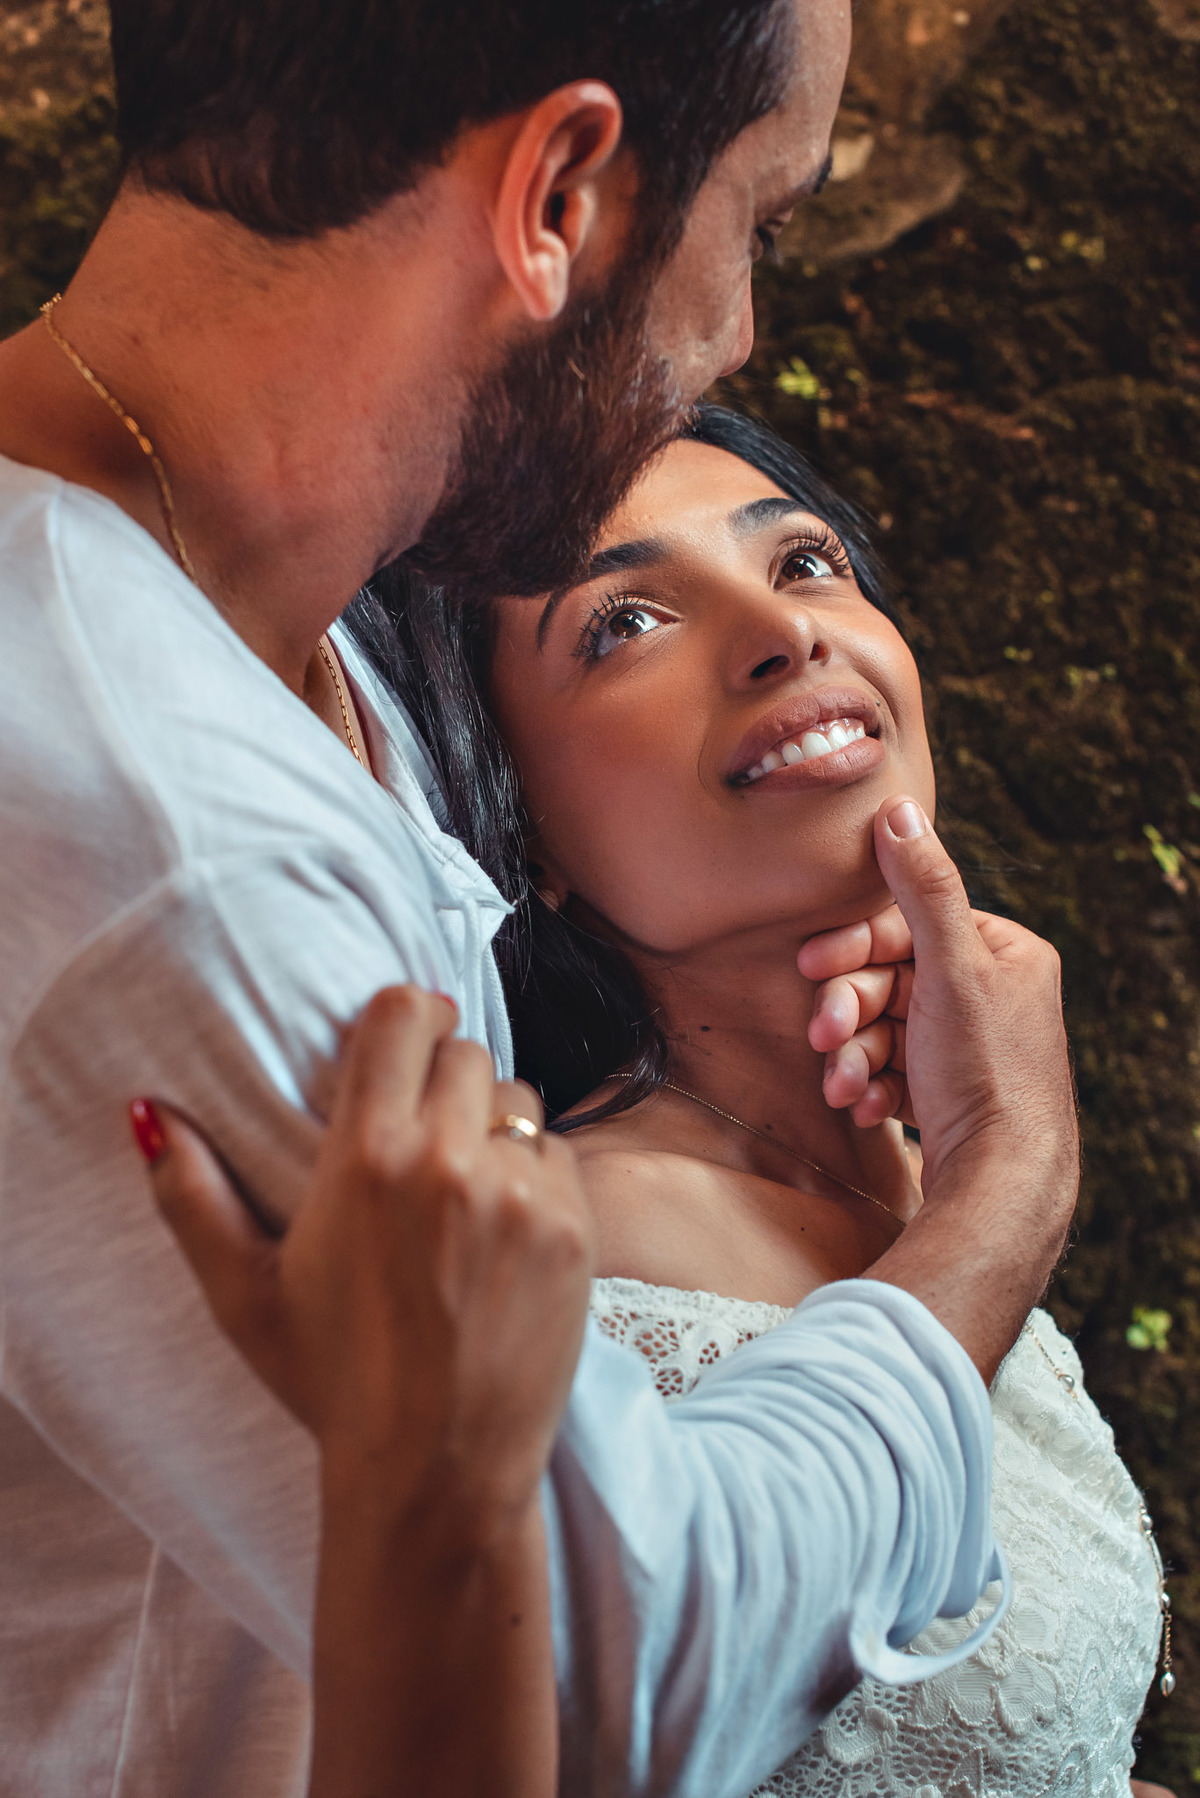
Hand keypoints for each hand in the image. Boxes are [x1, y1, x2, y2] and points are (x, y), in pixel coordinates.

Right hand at [136, 985, 594, 1528]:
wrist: (440, 1472)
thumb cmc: (334, 1381)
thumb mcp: (243, 1295)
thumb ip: (191, 1194)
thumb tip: (148, 1112)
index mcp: (366, 1158)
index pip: (403, 1016)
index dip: (406, 1017)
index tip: (405, 1037)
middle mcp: (449, 1161)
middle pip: (463, 1051)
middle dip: (442, 1079)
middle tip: (423, 1135)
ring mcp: (521, 1193)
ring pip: (517, 1099)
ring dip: (493, 1126)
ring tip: (463, 1191)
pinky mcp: (574, 1227)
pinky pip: (561, 1155)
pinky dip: (537, 1176)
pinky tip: (504, 1231)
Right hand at [813, 798, 1077, 1221]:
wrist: (1001, 1185)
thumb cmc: (985, 1074)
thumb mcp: (951, 967)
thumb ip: (923, 887)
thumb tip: (897, 809)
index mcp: (1006, 954)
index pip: (910, 926)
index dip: (855, 946)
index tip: (811, 964)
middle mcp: (994, 996)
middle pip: (891, 980)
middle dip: (849, 1011)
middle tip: (822, 1036)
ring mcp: (971, 1048)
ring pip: (885, 1029)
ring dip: (853, 1055)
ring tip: (842, 1086)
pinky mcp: (950, 1094)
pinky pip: (893, 1071)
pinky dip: (871, 1085)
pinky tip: (865, 1107)